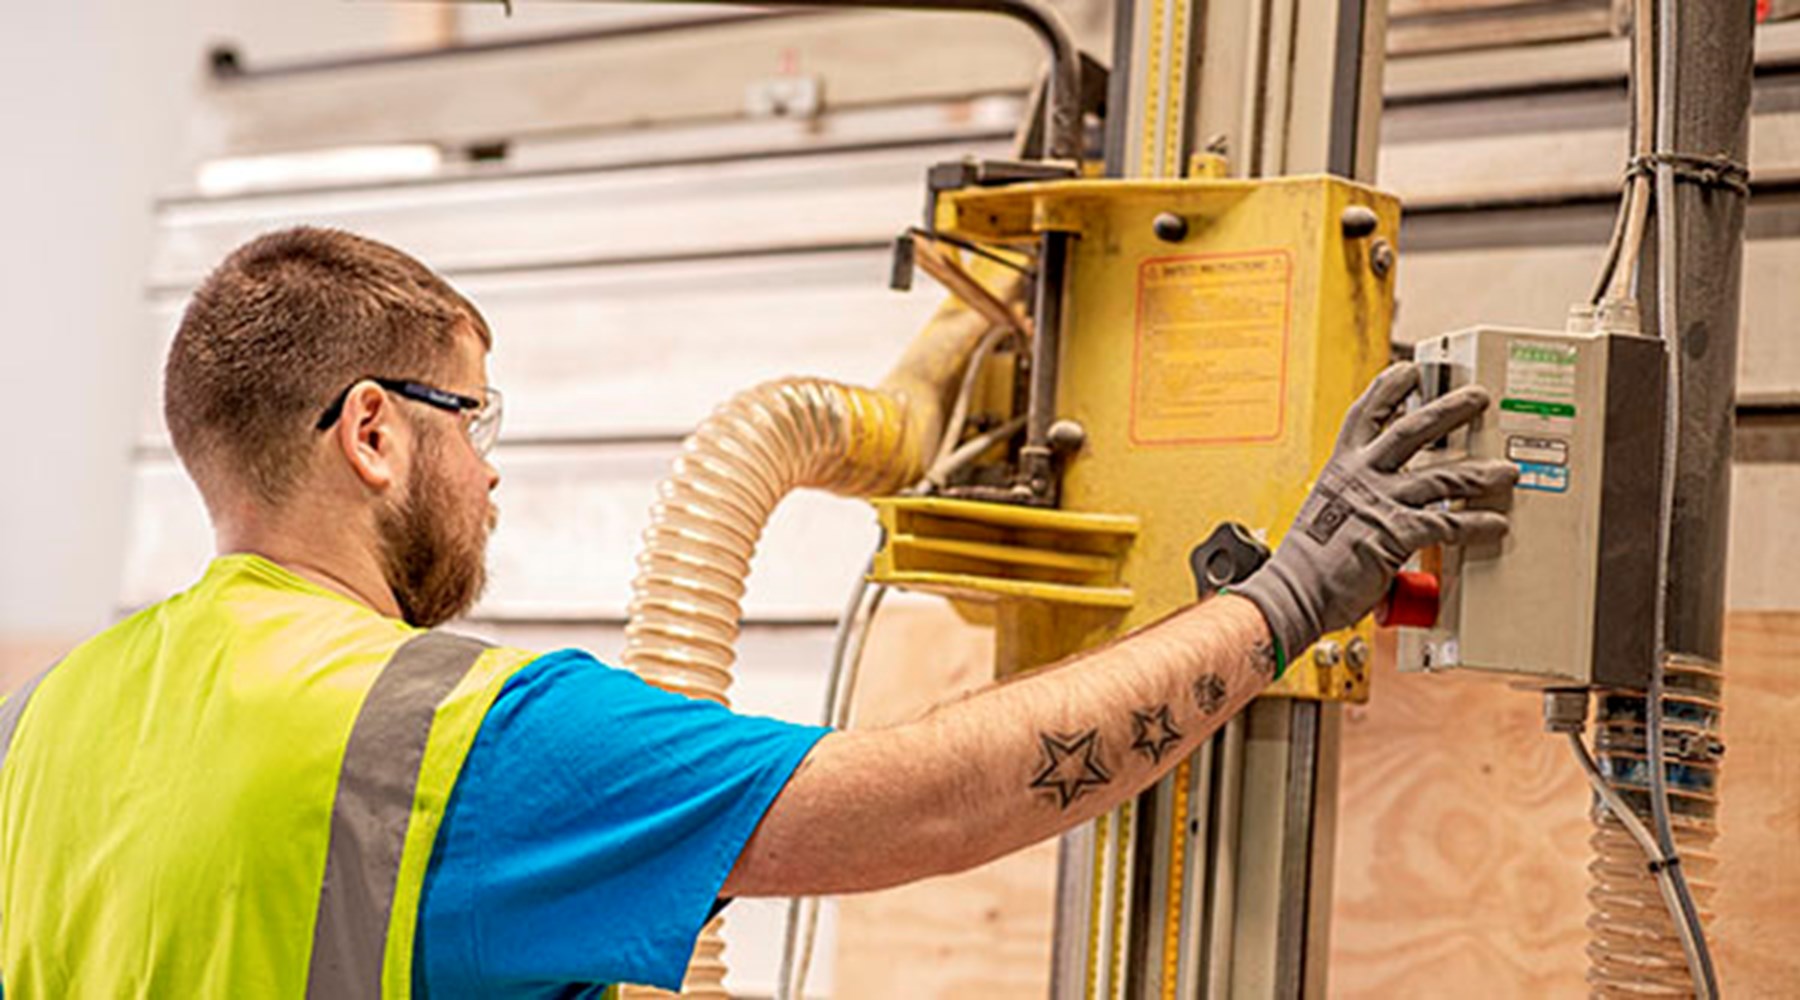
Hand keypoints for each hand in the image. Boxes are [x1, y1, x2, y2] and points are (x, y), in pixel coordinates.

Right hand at [1234, 363, 1517, 667]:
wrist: (1293, 593)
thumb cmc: (1307, 566)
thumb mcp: (1329, 520)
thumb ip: (1363, 510)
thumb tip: (1392, 525)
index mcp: (1339, 470)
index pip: (1365, 414)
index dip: (1388, 388)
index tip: (1409, 371)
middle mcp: (1359, 477)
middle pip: (1412, 429)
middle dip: (1450, 410)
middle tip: (1479, 397)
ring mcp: (1378, 502)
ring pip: (1441, 475)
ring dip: (1480, 471)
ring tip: (1507, 471)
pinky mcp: (1394, 533)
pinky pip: (1447, 523)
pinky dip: (1475, 524)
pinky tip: (1495, 525)